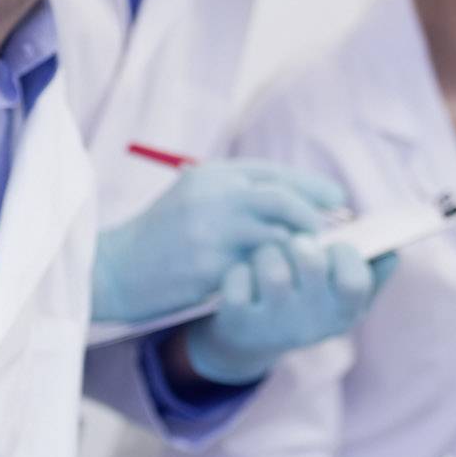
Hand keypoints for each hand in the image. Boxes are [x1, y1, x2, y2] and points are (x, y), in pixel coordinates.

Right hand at [91, 161, 344, 325]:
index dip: (313, 188)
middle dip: (314, 218)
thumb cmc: (164, 234)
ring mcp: (211, 232)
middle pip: (283, 201)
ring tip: (310, 261)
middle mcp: (214, 197)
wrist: (118, 269)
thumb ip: (241, 194)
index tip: (338, 201)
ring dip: (298, 251)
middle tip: (331, 235)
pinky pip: (257, 271)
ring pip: (276, 238)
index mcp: (214, 175)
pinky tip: (282, 281)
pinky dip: (274, 275)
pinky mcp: (209, 268)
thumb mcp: (197, 197)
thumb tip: (299, 201)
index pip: (276, 175)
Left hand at [183, 239, 393, 385]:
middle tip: (296, 245)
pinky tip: (244, 277)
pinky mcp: (239, 321)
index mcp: (344, 313)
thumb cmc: (309, 302)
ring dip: (268, 253)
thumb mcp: (343, 295)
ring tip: (268, 258)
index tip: (335, 247)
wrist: (254, 338)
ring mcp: (275, 325)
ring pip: (273, 268)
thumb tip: (392, 251)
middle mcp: (312, 324)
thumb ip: (371, 272)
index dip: (345, 254)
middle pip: (311, 263)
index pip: (354, 281)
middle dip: (302, 242)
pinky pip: (238, 279)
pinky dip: (239, 270)